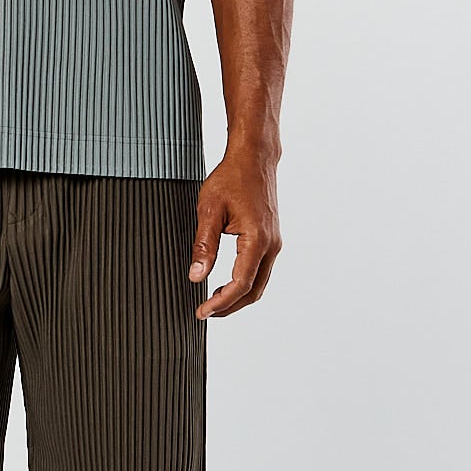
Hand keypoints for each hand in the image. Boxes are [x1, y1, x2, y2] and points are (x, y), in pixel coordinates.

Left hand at [189, 147, 281, 317]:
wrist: (254, 158)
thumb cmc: (231, 178)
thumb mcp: (209, 210)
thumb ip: (203, 246)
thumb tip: (196, 276)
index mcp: (257, 239)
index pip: (240, 284)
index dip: (221, 303)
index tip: (202, 312)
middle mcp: (271, 244)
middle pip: (254, 290)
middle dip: (230, 306)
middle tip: (205, 312)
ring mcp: (274, 242)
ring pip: (259, 282)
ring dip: (237, 296)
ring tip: (212, 301)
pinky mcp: (271, 239)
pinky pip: (260, 270)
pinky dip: (244, 283)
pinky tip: (226, 283)